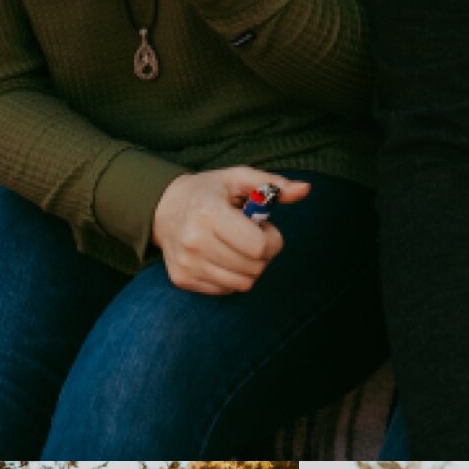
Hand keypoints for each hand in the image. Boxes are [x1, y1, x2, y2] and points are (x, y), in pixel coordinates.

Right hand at [152, 169, 310, 294]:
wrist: (164, 208)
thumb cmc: (208, 192)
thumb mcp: (238, 178)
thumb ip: (273, 184)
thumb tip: (305, 189)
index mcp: (209, 213)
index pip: (257, 247)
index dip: (271, 240)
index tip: (263, 228)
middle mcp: (194, 241)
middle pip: (254, 268)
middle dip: (263, 254)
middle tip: (250, 236)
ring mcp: (187, 264)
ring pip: (242, 284)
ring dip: (249, 268)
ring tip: (237, 247)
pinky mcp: (183, 279)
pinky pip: (226, 290)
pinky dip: (232, 277)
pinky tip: (222, 257)